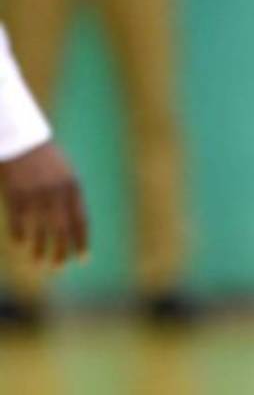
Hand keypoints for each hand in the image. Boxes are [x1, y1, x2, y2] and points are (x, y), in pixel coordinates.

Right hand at [0, 141, 88, 265]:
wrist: (23, 140)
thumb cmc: (46, 159)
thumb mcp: (65, 174)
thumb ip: (70, 197)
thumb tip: (74, 223)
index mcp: (73, 188)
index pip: (81, 221)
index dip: (81, 241)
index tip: (82, 259)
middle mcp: (57, 194)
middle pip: (62, 230)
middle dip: (61, 251)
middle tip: (58, 267)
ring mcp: (36, 195)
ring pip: (40, 230)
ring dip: (40, 248)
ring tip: (40, 263)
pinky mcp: (16, 196)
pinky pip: (19, 222)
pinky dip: (20, 235)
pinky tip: (21, 244)